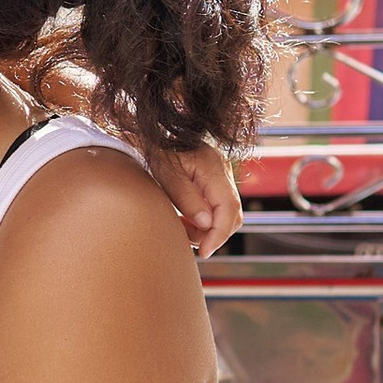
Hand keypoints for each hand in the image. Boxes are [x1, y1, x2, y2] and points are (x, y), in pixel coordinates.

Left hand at [147, 138, 241, 254]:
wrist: (150, 130)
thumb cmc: (154, 149)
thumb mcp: (164, 174)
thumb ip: (186, 199)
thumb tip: (207, 225)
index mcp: (213, 167)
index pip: (229, 209)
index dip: (219, 235)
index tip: (204, 252)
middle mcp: (222, 170)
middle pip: (233, 214)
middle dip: (214, 234)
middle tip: (189, 243)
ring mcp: (220, 173)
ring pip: (226, 212)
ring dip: (208, 228)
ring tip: (182, 230)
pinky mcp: (213, 178)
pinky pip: (217, 205)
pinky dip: (205, 219)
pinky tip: (185, 221)